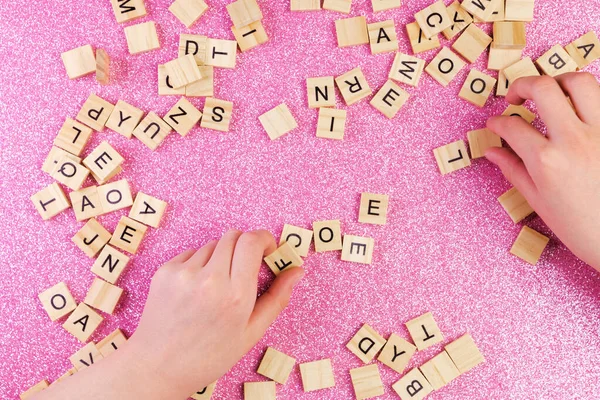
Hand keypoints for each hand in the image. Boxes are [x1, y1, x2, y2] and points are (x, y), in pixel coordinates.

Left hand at [35, 230, 303, 399]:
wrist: (158, 367)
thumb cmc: (210, 355)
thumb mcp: (251, 332)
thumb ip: (278, 297)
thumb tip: (297, 270)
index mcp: (235, 295)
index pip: (252, 241)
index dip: (264, 240)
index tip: (268, 251)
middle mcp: (209, 279)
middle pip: (234, 236)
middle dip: (245, 246)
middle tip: (245, 268)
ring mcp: (184, 273)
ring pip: (213, 244)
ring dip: (222, 256)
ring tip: (217, 286)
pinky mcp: (165, 271)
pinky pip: (192, 253)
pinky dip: (200, 264)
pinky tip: (197, 290)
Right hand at [486, 73, 599, 270]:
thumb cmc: (583, 228)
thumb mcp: (539, 201)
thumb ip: (514, 170)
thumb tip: (492, 151)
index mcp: (547, 160)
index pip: (513, 126)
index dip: (497, 121)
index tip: (495, 123)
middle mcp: (574, 139)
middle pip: (543, 88)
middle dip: (522, 85)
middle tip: (515, 97)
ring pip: (580, 82)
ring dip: (559, 82)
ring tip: (550, 94)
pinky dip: (588, 99)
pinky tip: (578, 110)